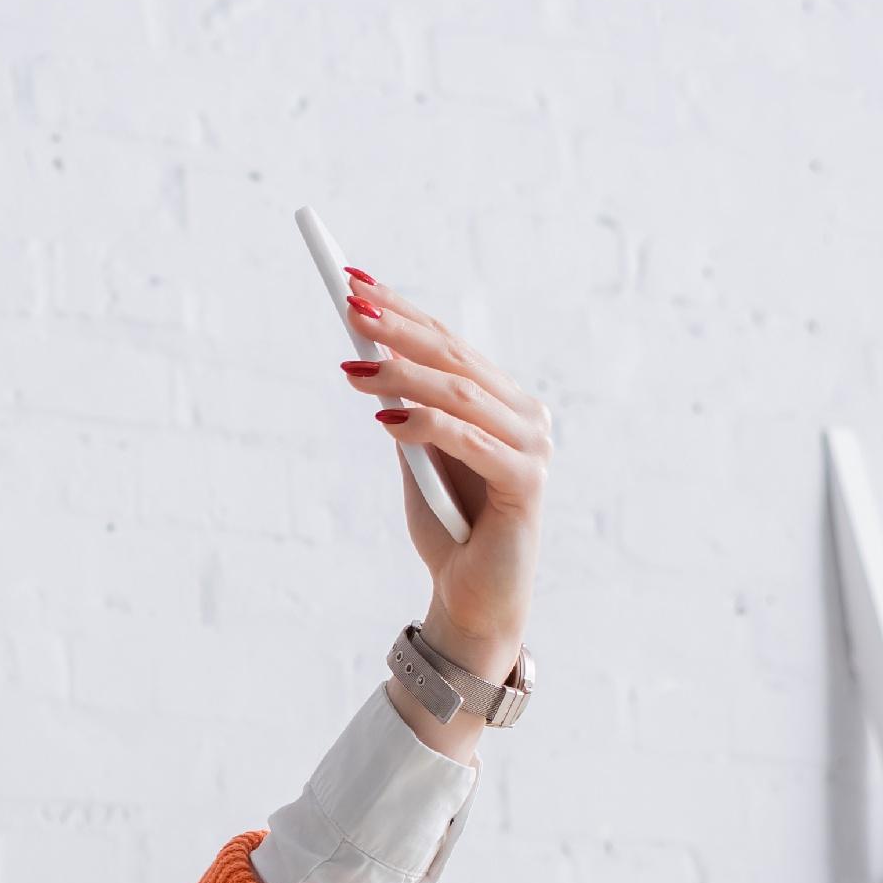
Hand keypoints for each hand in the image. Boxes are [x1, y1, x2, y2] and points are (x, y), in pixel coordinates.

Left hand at [340, 272, 551, 690]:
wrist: (472, 601)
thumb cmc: (448, 531)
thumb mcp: (417, 460)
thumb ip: (407, 411)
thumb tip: (368, 355)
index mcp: (502, 402)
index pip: (449, 343)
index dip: (402, 309)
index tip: (354, 281)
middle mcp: (526, 415)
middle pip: (454, 356)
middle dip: (398, 326)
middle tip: (349, 303)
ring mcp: (533, 446)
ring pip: (459, 392)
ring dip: (402, 374)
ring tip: (353, 368)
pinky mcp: (528, 482)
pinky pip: (470, 440)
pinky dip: (426, 426)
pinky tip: (385, 420)